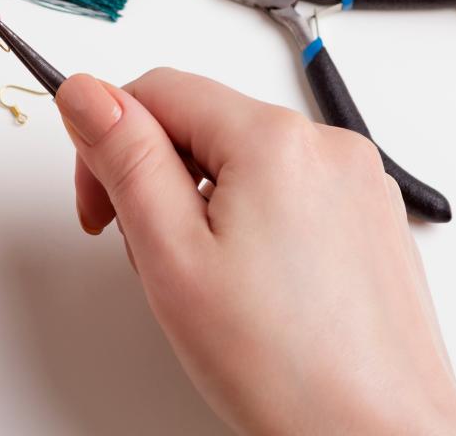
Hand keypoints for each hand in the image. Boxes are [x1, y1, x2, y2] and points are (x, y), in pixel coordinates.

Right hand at [56, 69, 455, 434]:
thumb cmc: (284, 365)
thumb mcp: (171, 254)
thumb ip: (125, 159)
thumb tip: (84, 91)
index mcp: (273, 139)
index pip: (157, 90)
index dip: (108, 142)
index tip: (98, 207)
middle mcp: (326, 144)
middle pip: (201, 122)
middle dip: (156, 178)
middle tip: (147, 256)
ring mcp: (357, 180)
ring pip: (243, 158)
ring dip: (202, 202)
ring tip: (205, 283)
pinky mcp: (371, 216)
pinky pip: (288, 189)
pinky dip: (252, 220)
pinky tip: (250, 285)